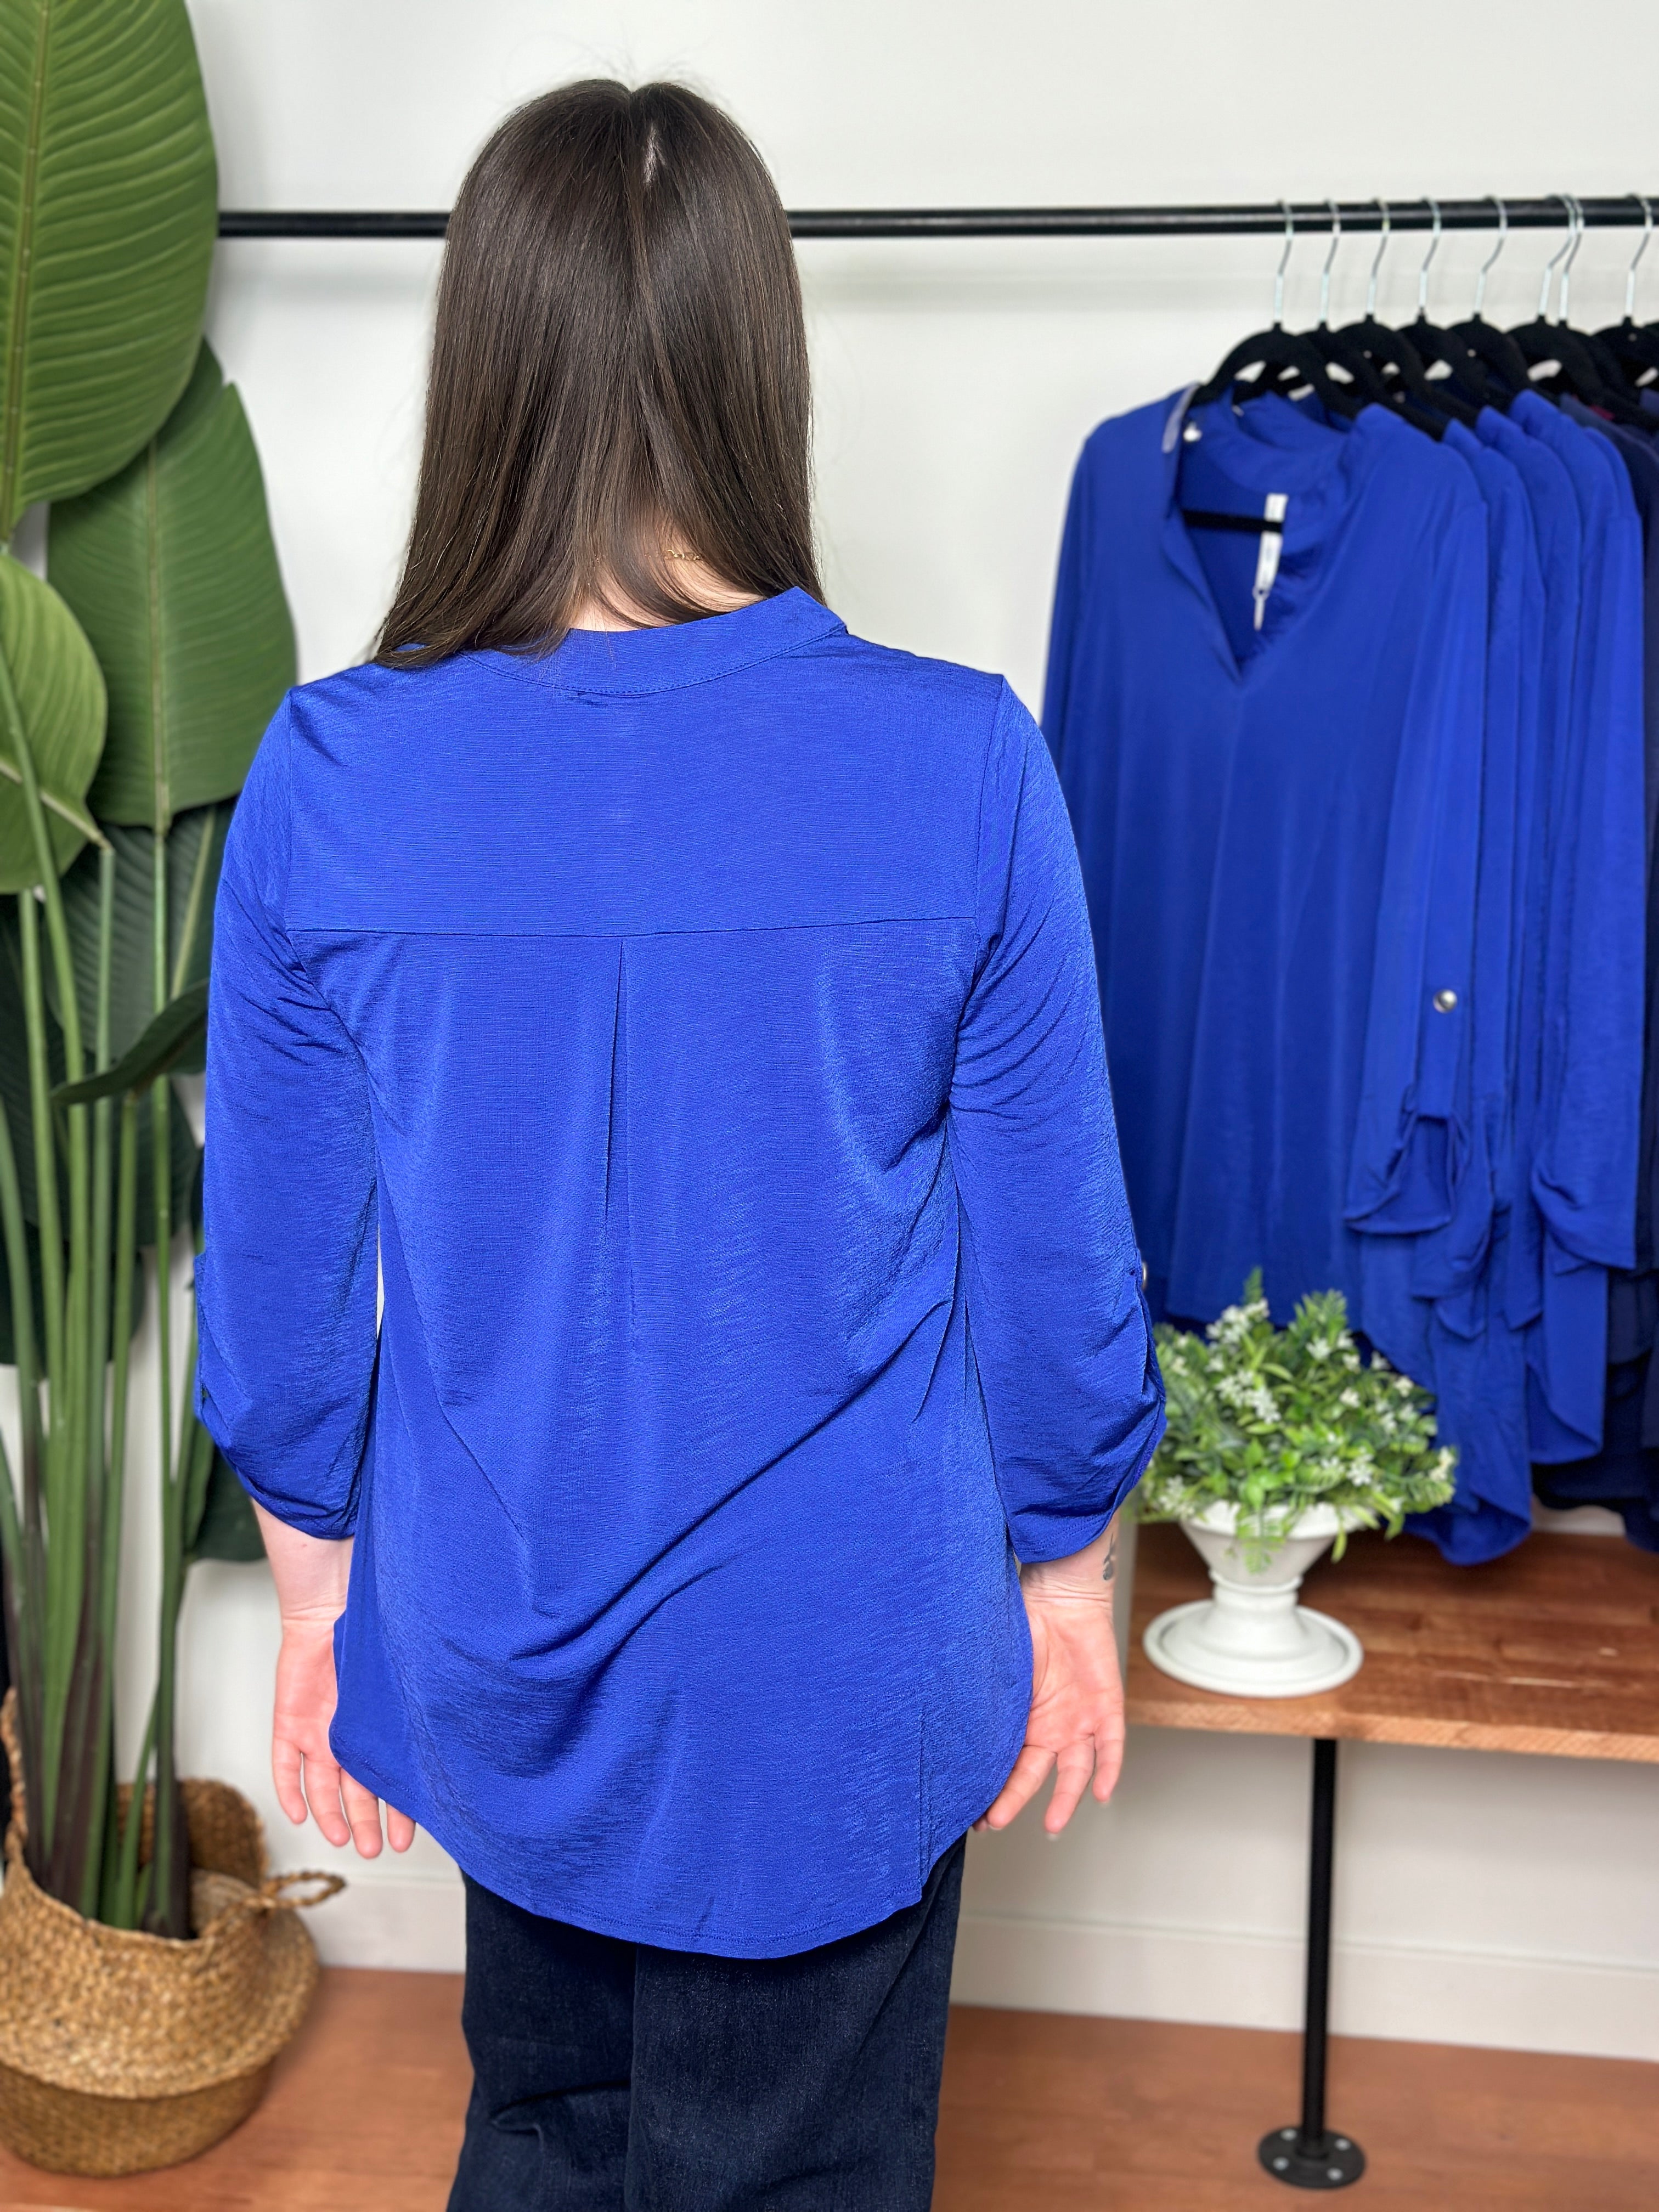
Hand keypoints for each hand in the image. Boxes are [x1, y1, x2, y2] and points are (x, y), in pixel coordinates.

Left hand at [272, 1613, 416, 1858]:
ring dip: (333, 1815)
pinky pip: (285, 1764)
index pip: (387, 1779)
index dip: (397, 1810)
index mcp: (374, 1729)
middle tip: (378, 1849)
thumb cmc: (374, 1636)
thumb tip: (446, 1742)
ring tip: (346, 1840)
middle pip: (355, 1790)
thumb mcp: (397, 1683)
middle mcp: (346, 1735)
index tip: (407, 1837)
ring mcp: (317, 1731)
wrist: (333, 1605)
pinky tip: (300, 1815)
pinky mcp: (289, 1722)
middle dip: (367, 1822)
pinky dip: (291, 1790)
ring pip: (323, 1785)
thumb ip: (409, 1715)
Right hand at [976, 1521, 1125, 1836]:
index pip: (1003, 1763)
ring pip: (1075, 1771)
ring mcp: (1078, 1719)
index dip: (988, 1787)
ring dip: (1064, 1799)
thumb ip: (983, 1697)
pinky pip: (1111, 1746)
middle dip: (1011, 1798)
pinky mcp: (1105, 1708)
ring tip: (1052, 1824)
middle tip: (993, 1820)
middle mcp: (1048, 1726)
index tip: (971, 1811)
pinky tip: (1103, 1793)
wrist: (1060, 1593)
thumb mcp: (996, 1666)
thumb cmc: (1022, 1622)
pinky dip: (1109, 1769)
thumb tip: (948, 1723)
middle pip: (1031, 1773)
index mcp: (1020, 1720)